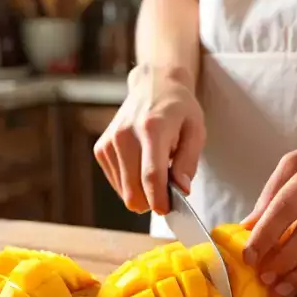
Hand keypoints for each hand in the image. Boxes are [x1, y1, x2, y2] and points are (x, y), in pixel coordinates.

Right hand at [94, 64, 205, 214]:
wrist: (153, 86)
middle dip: (151, 200)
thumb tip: (181, 190)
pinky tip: (141, 165)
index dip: (159, 200)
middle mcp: (125, 135)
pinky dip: (131, 183)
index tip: (166, 211)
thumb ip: (189, 162)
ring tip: (154, 168)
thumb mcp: (196, 131)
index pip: (151, 176)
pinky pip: (116, 184)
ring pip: (124, 192)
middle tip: (167, 191)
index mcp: (152, 129)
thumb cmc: (178, 110)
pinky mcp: (101, 149)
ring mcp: (109, 142)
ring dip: (142, 191)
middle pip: (133, 190)